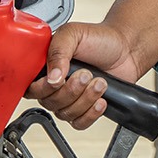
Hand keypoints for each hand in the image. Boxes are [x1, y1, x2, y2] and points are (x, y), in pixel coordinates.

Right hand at [23, 21, 143, 130]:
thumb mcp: (74, 34)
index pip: (31, 87)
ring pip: (65, 114)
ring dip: (85, 99)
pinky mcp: (84, 109)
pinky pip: (79, 123)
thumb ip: (57, 51)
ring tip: (99, 82)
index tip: (61, 79)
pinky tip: (101, 100)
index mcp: (46, 65)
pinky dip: (91, 114)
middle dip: (71, 91)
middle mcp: (55, 83)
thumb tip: (52, 77)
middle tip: (87, 74)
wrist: (126, 49)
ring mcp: (70, 97)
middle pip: (49, 103)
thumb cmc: (99, 38)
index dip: (44, 88)